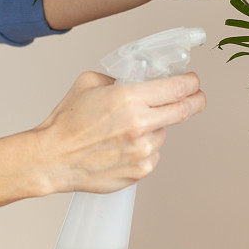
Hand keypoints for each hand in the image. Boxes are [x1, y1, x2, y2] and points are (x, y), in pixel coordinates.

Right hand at [32, 71, 204, 193]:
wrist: (52, 158)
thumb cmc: (67, 122)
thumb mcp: (89, 82)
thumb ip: (119, 78)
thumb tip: (139, 80)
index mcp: (129, 98)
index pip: (177, 88)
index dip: (192, 83)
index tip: (194, 82)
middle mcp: (140, 124)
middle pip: (184, 110)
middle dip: (195, 101)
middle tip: (196, 98)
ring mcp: (142, 150)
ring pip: (164, 133)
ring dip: (155, 128)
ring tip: (126, 131)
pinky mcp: (140, 170)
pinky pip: (153, 154)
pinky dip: (144, 149)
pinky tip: (122, 147)